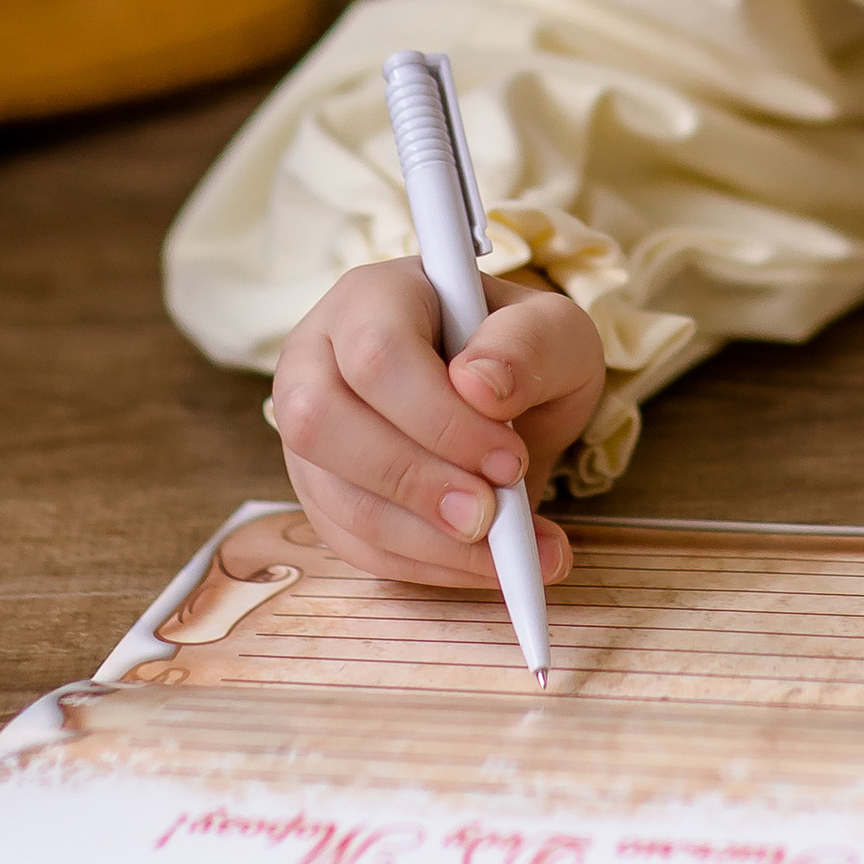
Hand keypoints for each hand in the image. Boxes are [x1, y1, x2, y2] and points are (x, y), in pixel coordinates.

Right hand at [270, 259, 604, 592]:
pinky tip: (481, 562)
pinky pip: (352, 543)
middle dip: (414, 483)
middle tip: (490, 516)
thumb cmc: (521, 350)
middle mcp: (318, 356)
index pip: (376, 353)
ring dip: (425, 540)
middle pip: (321, 424)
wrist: (507, 394)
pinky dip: (422, 565)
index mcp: (374, 297)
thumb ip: (530, 345)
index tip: (507, 459)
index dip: (437, 418)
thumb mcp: (554, 329)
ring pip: (334, 496)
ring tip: (506, 553)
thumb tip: (479, 386)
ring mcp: (308, 430)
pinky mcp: (320, 491)